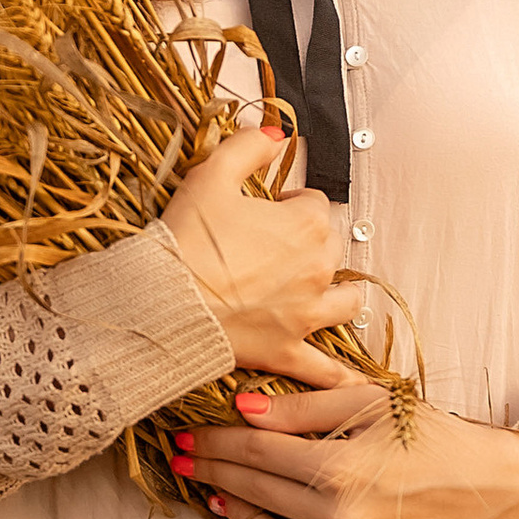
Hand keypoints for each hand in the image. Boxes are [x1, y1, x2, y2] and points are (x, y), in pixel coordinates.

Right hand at [159, 131, 352, 382]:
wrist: (162, 301)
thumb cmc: (185, 239)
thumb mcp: (211, 175)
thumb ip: (248, 146)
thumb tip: (276, 131)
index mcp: (306, 224)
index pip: (317, 204)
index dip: (293, 204)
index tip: (269, 210)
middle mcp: (317, 269)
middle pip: (333, 249)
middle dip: (313, 245)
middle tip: (277, 247)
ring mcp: (306, 314)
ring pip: (346, 303)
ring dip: (339, 297)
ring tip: (324, 295)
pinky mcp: (287, 350)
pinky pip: (325, 371)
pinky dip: (341, 380)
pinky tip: (356, 388)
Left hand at [170, 379, 518, 518]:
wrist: (488, 490)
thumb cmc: (431, 436)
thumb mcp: (372, 403)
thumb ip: (303, 408)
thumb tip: (243, 409)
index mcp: (342, 471)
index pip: (257, 453)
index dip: (216, 442)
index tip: (186, 435)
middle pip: (254, 491)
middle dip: (211, 471)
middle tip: (181, 458)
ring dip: (231, 512)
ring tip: (210, 491)